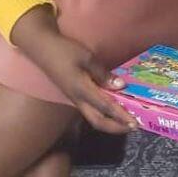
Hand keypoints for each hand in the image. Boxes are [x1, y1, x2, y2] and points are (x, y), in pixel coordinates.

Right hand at [11, 6, 137, 133]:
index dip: (121, 117)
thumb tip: (121, 86)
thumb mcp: (87, 58)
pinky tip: (112, 109)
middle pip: (98, 121)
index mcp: (81, 90)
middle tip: (133, 127)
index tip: (135, 123)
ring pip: (93, 118)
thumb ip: (103, 74)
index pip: (106, 107)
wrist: (42, 48)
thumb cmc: (65, 51)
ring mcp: (74, 98)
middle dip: (116, 128)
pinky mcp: (74, 95)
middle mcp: (78, 99)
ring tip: (125, 121)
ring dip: (110, 123)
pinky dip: (103, 114)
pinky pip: (90, 110)